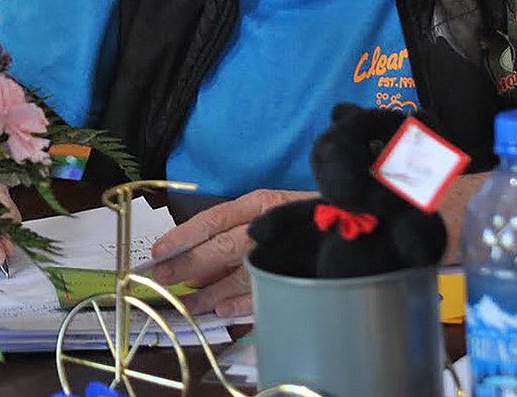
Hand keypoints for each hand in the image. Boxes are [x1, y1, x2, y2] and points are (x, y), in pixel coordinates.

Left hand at [149, 188, 314, 316]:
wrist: (358, 222)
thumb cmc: (303, 217)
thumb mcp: (267, 212)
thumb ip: (232, 232)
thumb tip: (194, 262)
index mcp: (260, 204)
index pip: (213, 219)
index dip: (182, 236)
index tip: (158, 251)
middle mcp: (271, 226)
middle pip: (221, 246)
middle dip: (188, 265)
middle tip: (163, 278)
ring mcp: (286, 251)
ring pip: (240, 274)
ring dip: (210, 293)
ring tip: (187, 304)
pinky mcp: (299, 273)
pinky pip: (266, 292)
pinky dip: (243, 304)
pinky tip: (222, 311)